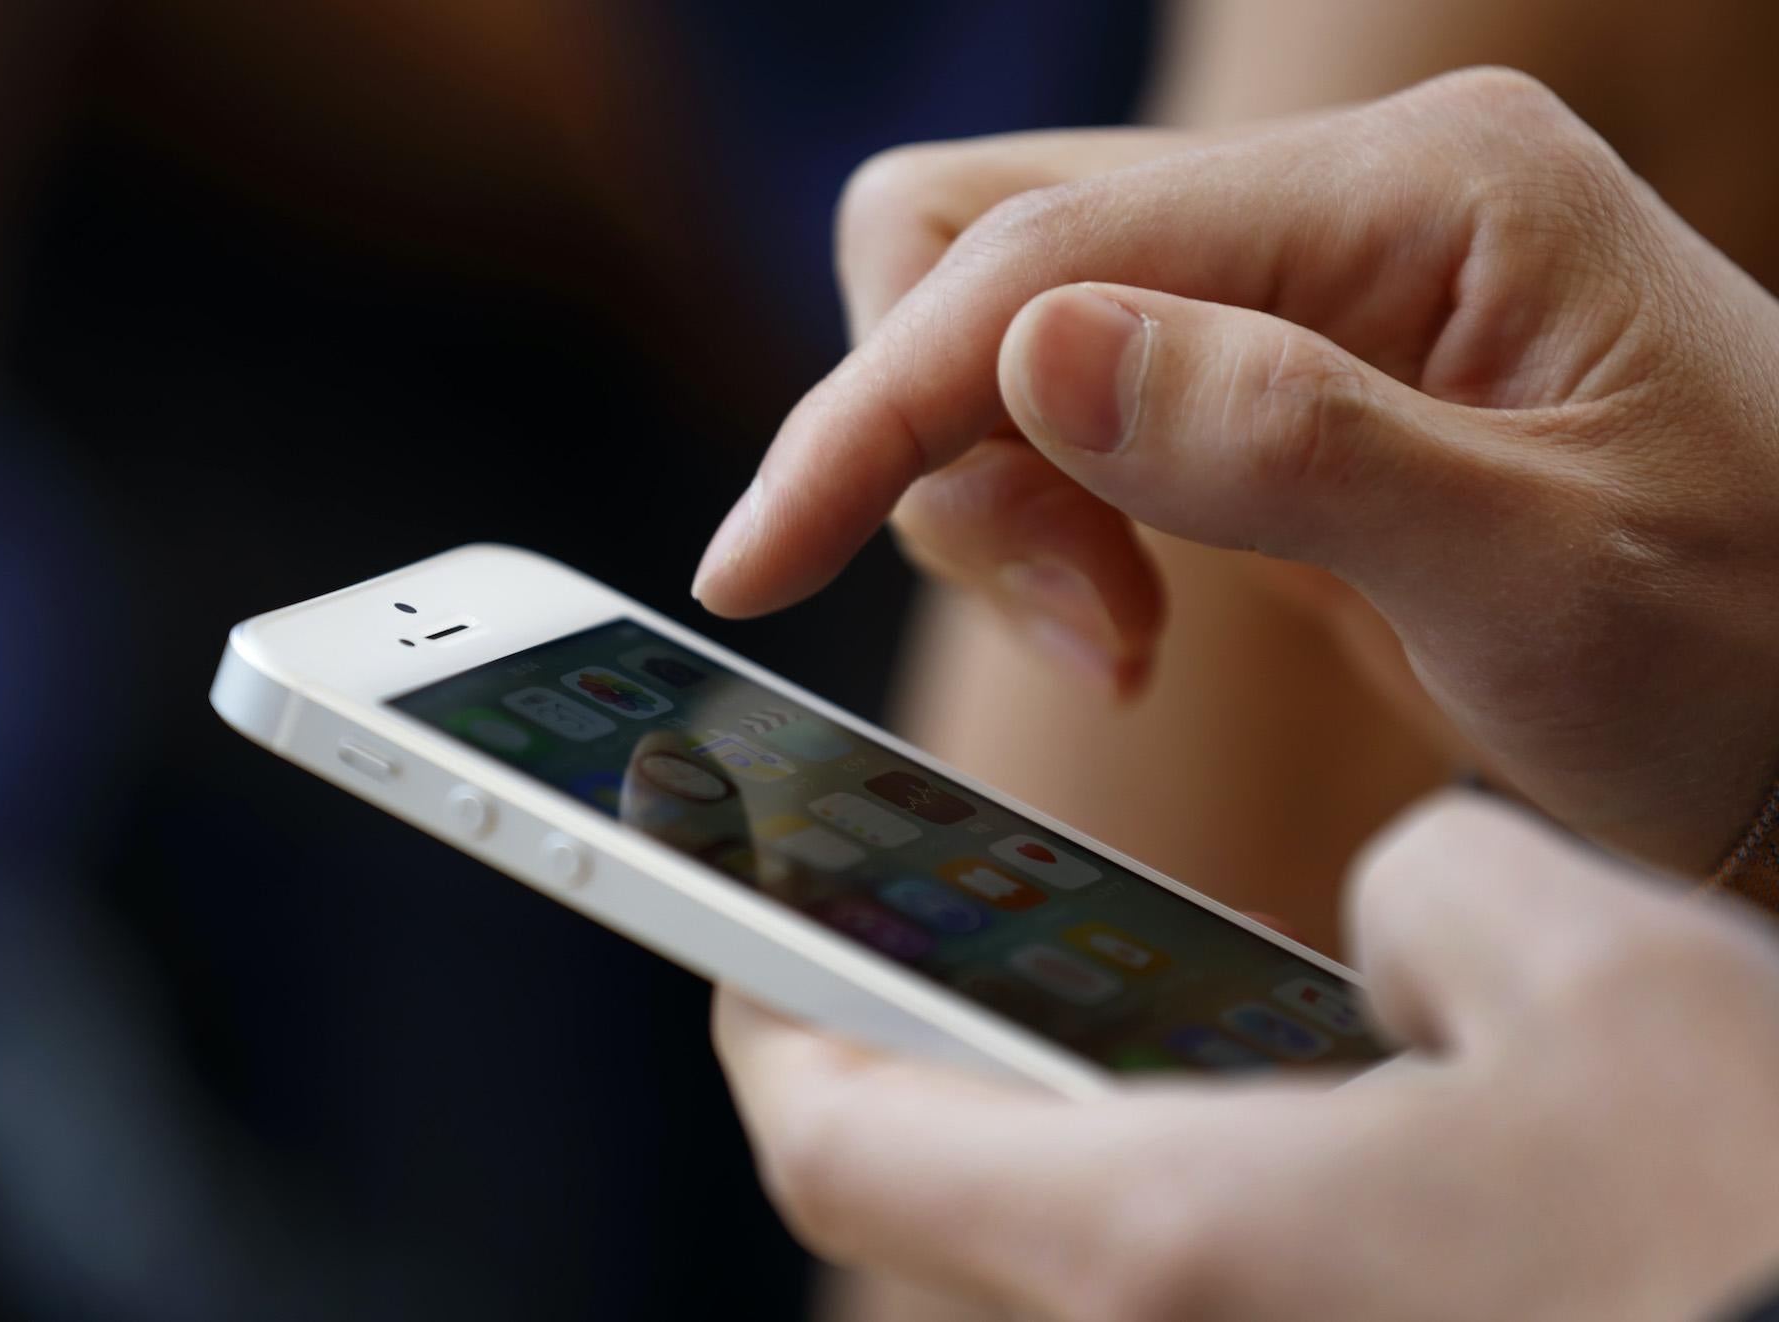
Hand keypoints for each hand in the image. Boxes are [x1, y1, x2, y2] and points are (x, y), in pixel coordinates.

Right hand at [691, 69, 1778, 872]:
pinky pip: (1060, 391)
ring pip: (997, 311)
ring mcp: (1300, 275)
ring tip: (1112, 630)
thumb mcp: (1544, 575)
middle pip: (983, 231)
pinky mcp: (1270, 366)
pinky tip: (1126, 607)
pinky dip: (1036, 506)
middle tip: (1069, 616)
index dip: (875, 410)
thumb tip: (1029, 352)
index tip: (755, 562)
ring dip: (986, 484)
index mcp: (1424, 193)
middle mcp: (1345, 197)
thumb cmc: (1753, 653)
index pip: (1048, 252)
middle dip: (937, 431)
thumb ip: (1288, 446)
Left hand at [715, 794, 1778, 1321]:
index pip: (839, 1143)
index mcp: (1168, 1238)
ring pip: (1081, 1239)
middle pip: (946, 1196)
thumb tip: (1398, 934)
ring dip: (1066, 1112)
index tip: (728, 921)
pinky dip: (1190, 1178)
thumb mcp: (1594, 979)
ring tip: (1103, 980)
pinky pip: (1209, 1281)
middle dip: (917, 1050)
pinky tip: (1299, 1100)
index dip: (760, 1020)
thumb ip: (1431, 896)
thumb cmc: (1749, 1233)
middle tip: (923, 923)